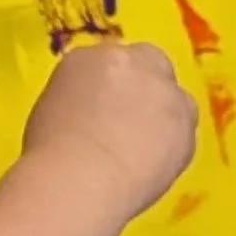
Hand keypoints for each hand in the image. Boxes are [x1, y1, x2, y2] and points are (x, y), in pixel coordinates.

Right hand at [22, 39, 196, 215]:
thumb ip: (81, 97)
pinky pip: (184, 131)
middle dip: (145, 87)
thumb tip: (93, 110)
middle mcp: (134, 62)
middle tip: (130, 123)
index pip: (112, 59)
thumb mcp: (53, 109)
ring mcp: (165, 91)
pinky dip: (172, 146)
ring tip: (142, 151)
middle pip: (151, 63)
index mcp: (90, 56)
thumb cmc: (48, 151)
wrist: (81, 179)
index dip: (113, 84)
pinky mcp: (187, 123)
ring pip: (175, 98)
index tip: (106, 107)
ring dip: (164, 116)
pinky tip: (151, 168)